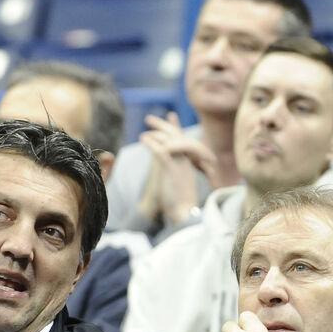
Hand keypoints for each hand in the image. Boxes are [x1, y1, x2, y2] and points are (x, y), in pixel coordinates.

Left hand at [136, 112, 217, 227]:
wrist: (185, 214)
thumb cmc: (180, 203)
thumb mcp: (177, 182)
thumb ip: (172, 170)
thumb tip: (166, 165)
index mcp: (189, 163)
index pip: (184, 139)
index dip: (175, 127)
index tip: (169, 117)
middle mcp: (187, 161)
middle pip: (177, 135)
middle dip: (163, 125)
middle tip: (149, 118)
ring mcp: (181, 165)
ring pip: (171, 140)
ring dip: (156, 134)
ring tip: (143, 133)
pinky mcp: (173, 171)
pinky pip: (163, 151)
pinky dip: (152, 143)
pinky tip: (143, 140)